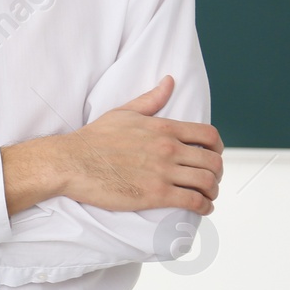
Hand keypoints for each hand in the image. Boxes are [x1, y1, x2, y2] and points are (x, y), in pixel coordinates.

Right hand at [56, 75, 222, 214]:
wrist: (71, 162)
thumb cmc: (93, 139)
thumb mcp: (124, 112)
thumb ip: (152, 99)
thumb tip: (169, 81)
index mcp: (163, 128)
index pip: (208, 136)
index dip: (218, 148)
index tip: (214, 155)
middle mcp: (168, 149)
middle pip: (213, 161)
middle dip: (217, 172)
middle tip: (210, 179)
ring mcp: (163, 173)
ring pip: (207, 182)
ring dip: (212, 191)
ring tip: (207, 196)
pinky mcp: (155, 195)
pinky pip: (193, 202)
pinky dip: (204, 207)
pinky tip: (202, 208)